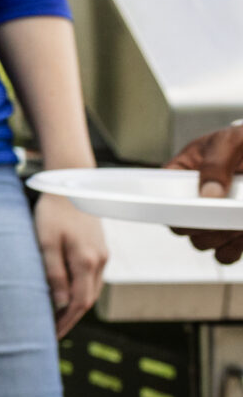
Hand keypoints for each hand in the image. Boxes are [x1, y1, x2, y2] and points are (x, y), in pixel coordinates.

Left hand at [33, 192, 107, 333]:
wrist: (70, 187)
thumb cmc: (52, 213)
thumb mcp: (45, 243)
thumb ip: (54, 273)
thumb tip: (61, 304)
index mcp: (86, 261)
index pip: (78, 303)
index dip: (65, 322)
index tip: (51, 336)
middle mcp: (99, 262)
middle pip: (87, 301)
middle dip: (70, 319)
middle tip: (51, 334)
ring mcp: (102, 256)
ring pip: (91, 291)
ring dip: (75, 307)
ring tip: (56, 320)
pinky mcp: (99, 250)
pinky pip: (91, 279)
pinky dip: (80, 292)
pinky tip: (66, 296)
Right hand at [171, 124, 242, 261]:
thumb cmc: (241, 143)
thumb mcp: (229, 143)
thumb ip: (216, 164)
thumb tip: (208, 193)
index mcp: (180, 175)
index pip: (161, 197)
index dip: (173, 207)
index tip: (192, 210)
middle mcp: (192, 200)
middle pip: (180, 227)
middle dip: (202, 225)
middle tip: (222, 216)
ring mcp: (212, 218)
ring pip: (201, 243)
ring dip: (219, 238)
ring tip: (236, 222)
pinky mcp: (230, 233)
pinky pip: (224, 253)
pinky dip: (233, 248)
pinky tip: (241, 233)